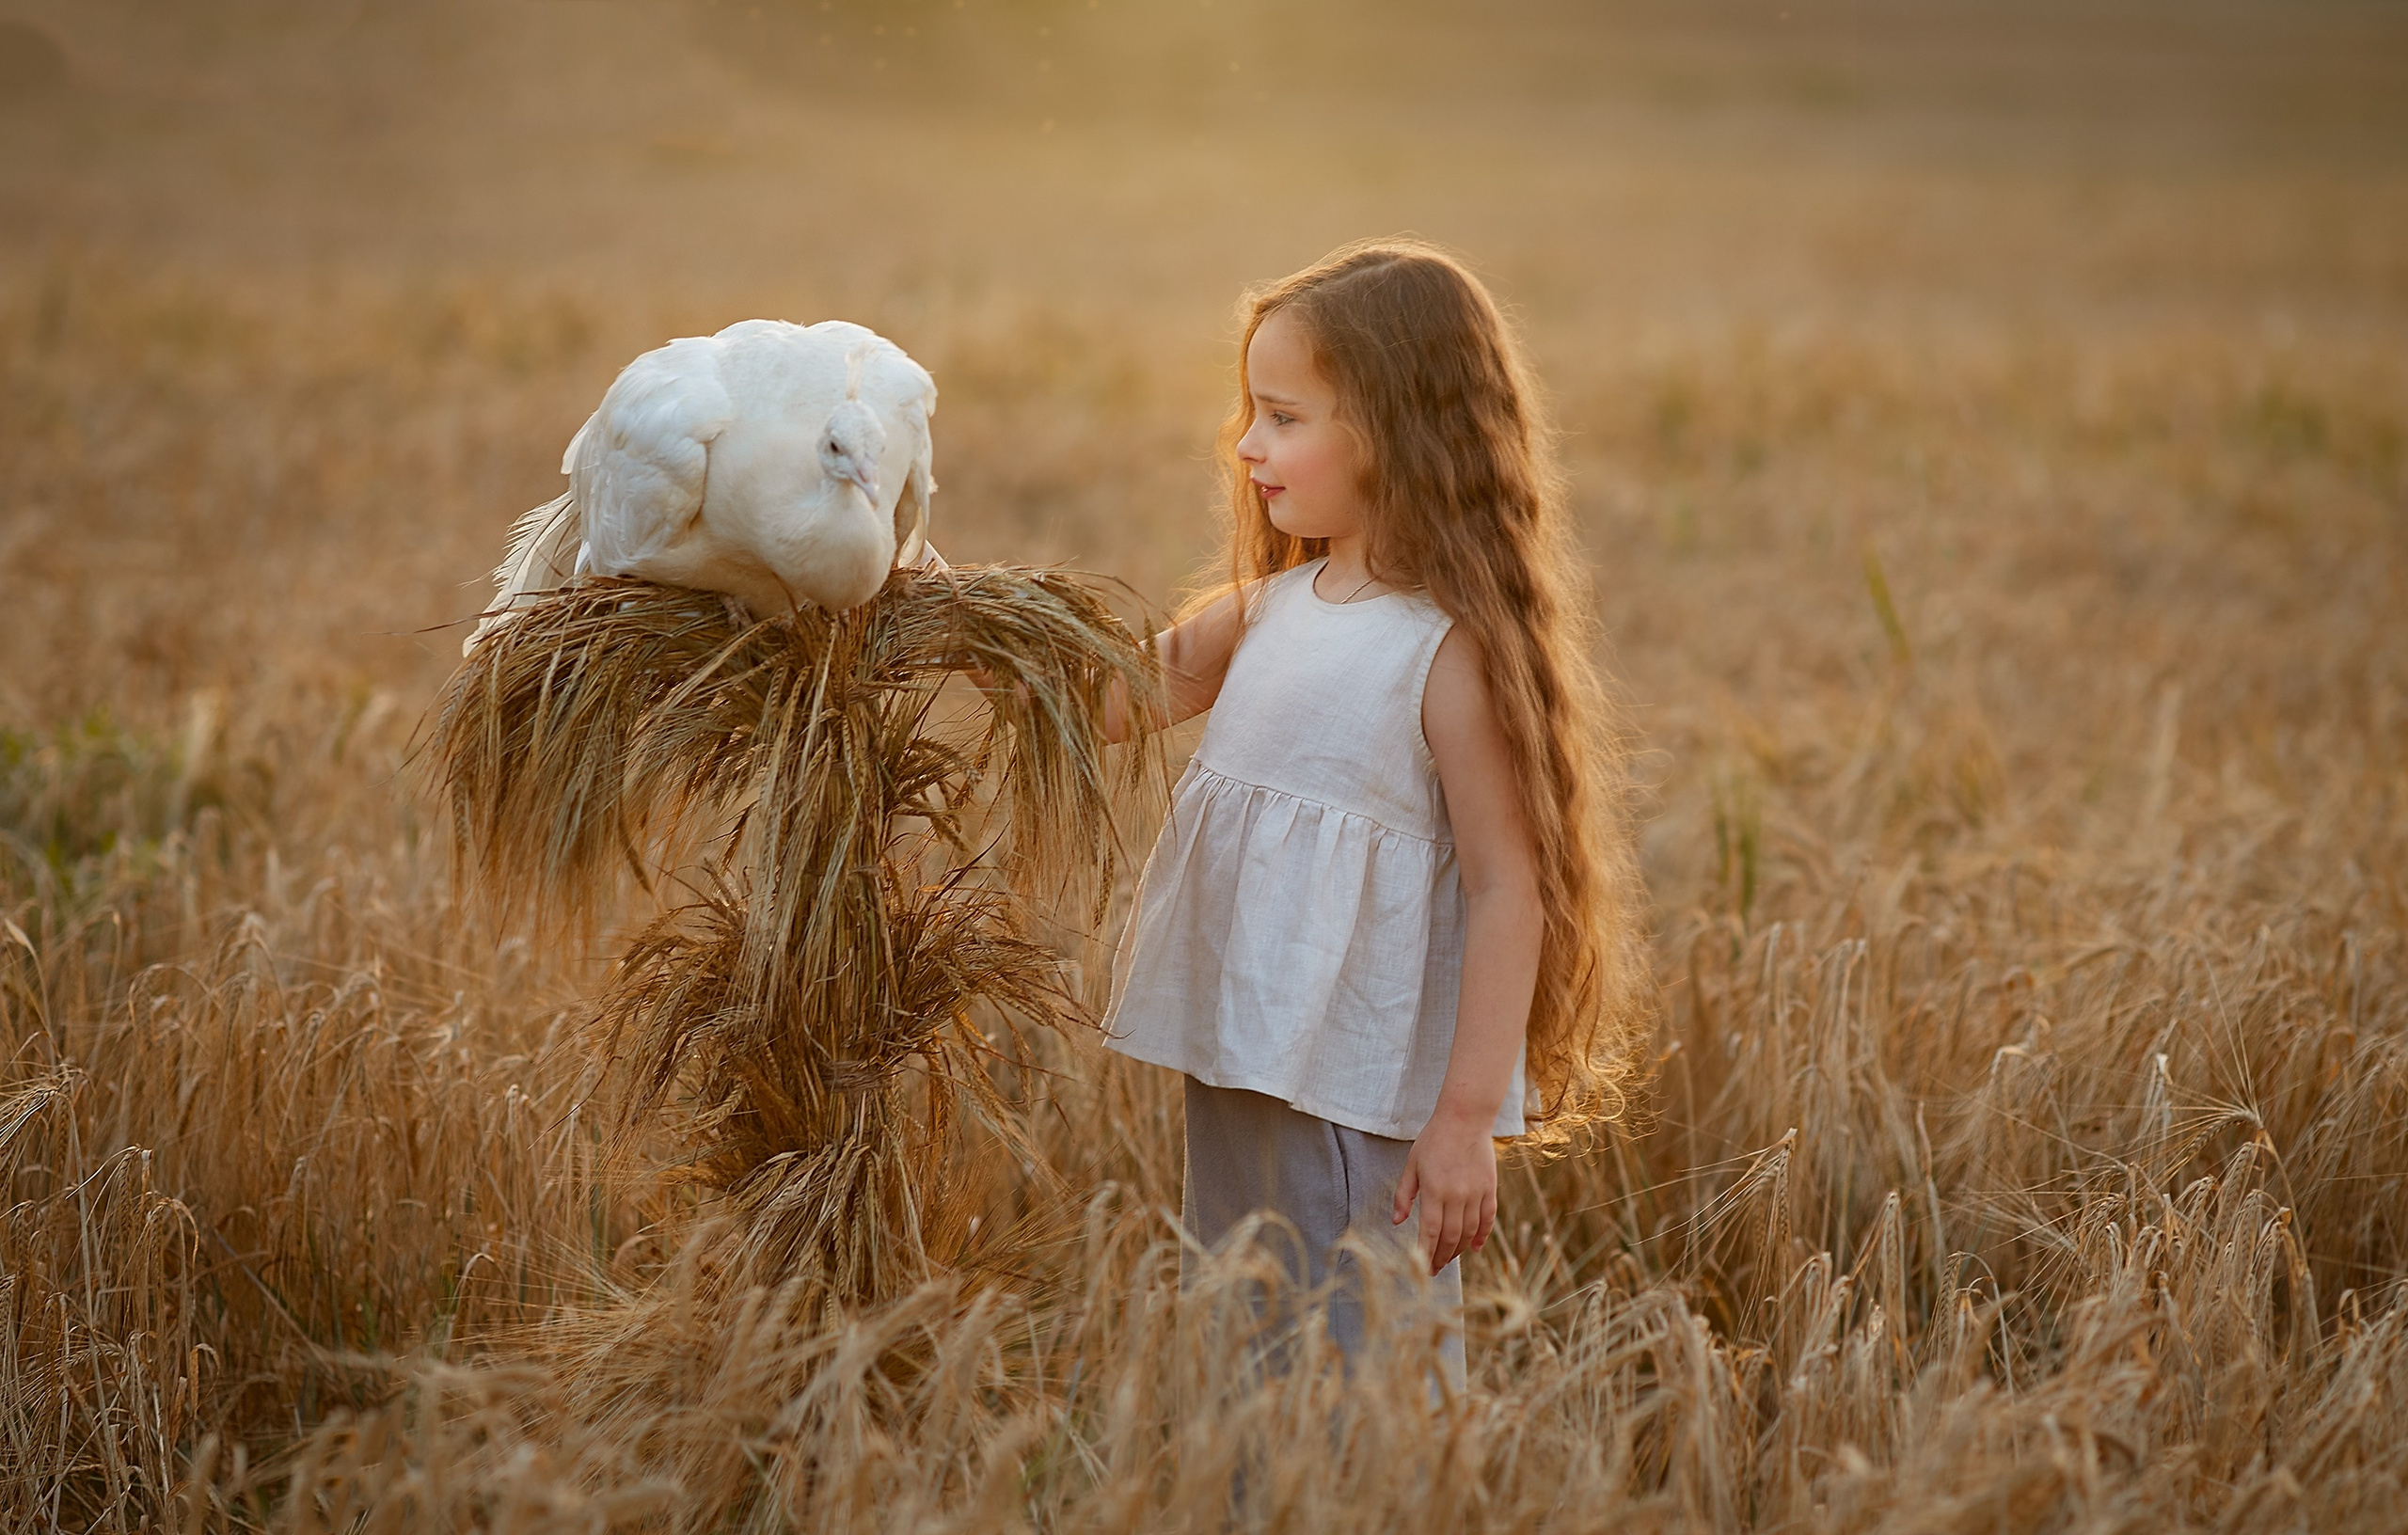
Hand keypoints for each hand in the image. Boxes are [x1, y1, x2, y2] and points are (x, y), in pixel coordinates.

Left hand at [1393, 1109, 1496, 1274]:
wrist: (1465, 1118)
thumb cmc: (1434, 1140)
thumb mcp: (1411, 1165)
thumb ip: (1404, 1195)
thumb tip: (1396, 1222)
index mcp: (1434, 1190)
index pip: (1431, 1231)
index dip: (1427, 1252)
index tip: (1422, 1268)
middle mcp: (1457, 1195)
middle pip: (1451, 1236)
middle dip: (1442, 1256)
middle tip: (1435, 1268)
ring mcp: (1476, 1192)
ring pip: (1469, 1231)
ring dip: (1460, 1250)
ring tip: (1450, 1259)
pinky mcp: (1489, 1188)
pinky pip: (1488, 1218)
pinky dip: (1482, 1235)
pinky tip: (1475, 1247)